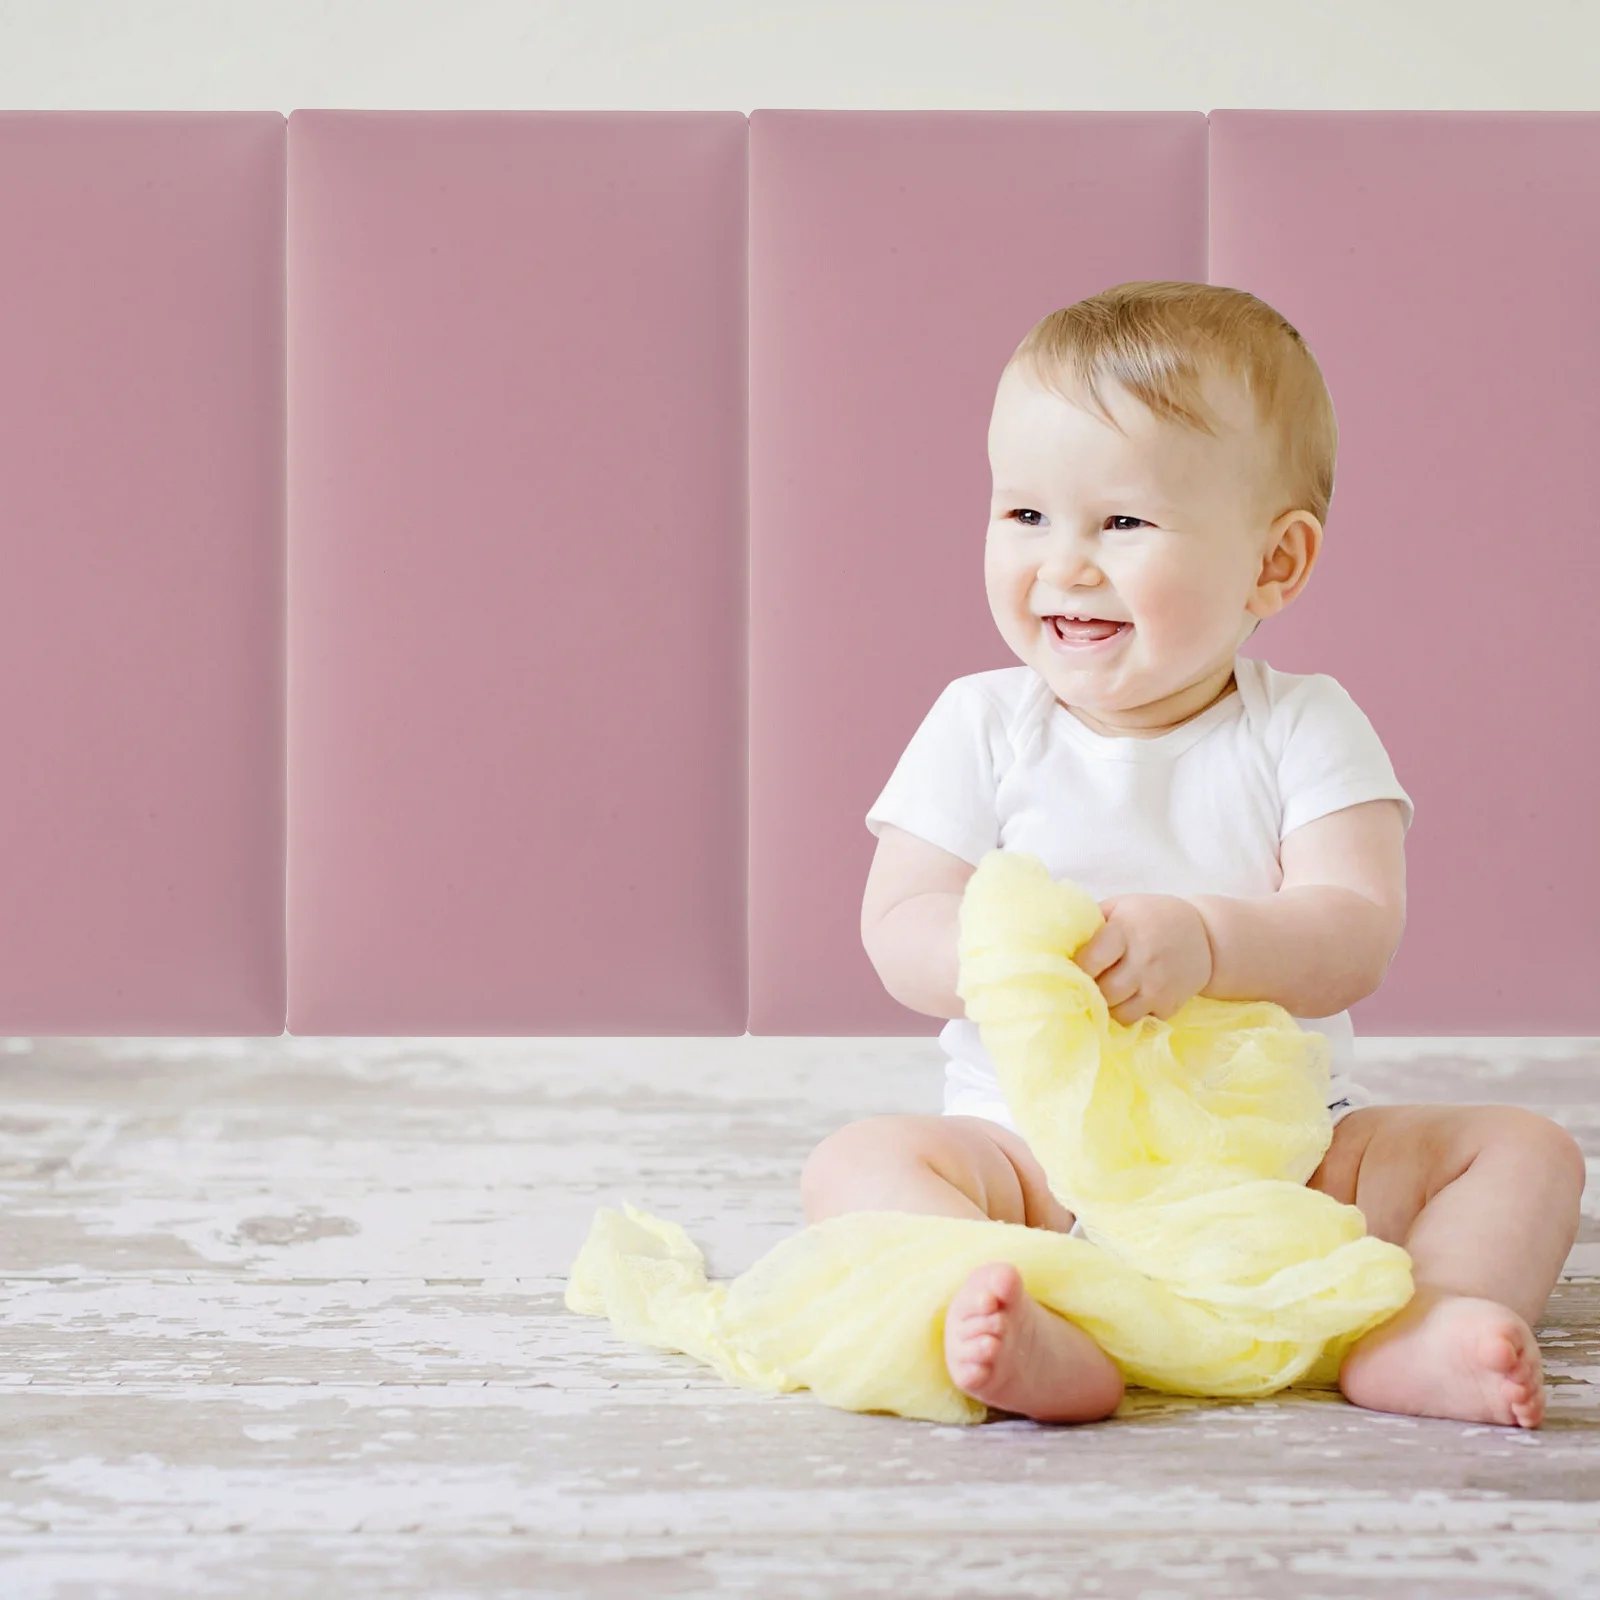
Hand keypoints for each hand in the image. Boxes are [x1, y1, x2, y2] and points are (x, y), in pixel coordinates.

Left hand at [1073, 894, 1213, 1026]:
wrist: (1206, 937)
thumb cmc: (1152, 917)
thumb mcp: (1122, 906)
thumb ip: (1091, 922)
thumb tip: (1055, 940)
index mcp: (1125, 930)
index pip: (1088, 962)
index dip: (1074, 969)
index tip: (1068, 970)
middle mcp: (1143, 960)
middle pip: (1101, 991)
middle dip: (1088, 991)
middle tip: (1083, 986)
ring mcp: (1158, 986)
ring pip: (1117, 1013)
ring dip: (1107, 1007)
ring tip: (1104, 994)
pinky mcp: (1169, 1006)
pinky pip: (1138, 1021)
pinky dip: (1129, 1014)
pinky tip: (1127, 1000)